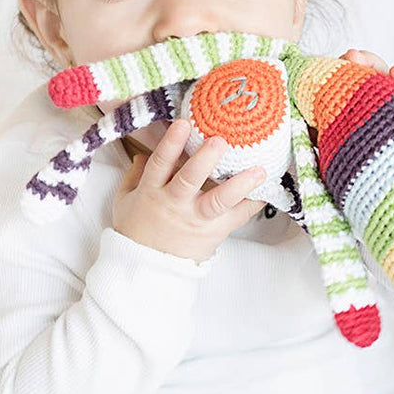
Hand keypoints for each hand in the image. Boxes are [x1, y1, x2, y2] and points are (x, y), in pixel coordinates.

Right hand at [112, 118, 266, 263]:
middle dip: (205, 160)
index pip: (160, 164)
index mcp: (152, 192)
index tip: (183, 124)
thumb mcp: (125, 201)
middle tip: (220, 140)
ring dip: (240, 184)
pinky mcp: (214, 233)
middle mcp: (175, 205)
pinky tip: (267, 189)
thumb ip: (134, 175)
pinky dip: (253, 204)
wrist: (146, 269)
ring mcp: (196, 219)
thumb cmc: (135, 231)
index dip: (171, 144)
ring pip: (219, 201)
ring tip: (259, 170)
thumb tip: (142, 153)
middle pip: (190, 180)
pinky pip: (237, 218)